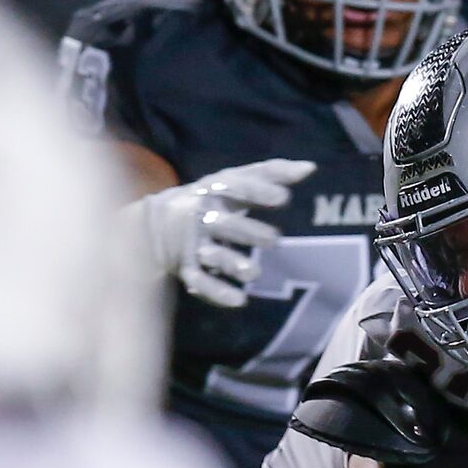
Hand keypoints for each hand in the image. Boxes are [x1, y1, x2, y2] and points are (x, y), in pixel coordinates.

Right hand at [132, 158, 315, 308]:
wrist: (158, 224)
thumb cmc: (212, 198)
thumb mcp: (234, 181)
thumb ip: (271, 173)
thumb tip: (310, 167)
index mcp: (214, 190)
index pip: (235, 188)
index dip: (258, 192)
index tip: (284, 198)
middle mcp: (202, 216)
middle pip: (225, 224)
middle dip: (248, 231)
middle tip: (275, 239)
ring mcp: (194, 244)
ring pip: (212, 254)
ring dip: (232, 263)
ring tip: (255, 273)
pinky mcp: (188, 268)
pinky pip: (200, 282)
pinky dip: (217, 292)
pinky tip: (239, 300)